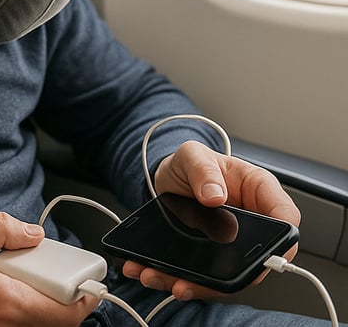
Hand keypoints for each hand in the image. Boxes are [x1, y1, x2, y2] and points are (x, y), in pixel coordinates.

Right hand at [0, 211, 99, 325]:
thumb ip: (2, 228)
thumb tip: (34, 233)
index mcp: (3, 301)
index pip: (62, 312)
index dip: (84, 298)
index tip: (91, 282)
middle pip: (55, 321)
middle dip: (64, 296)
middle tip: (58, 272)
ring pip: (37, 325)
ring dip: (43, 303)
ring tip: (27, 276)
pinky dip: (24, 309)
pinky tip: (9, 289)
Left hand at [122, 140, 300, 300]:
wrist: (168, 176)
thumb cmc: (191, 163)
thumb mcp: (192, 154)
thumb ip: (203, 169)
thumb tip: (214, 195)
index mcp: (258, 190)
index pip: (284, 217)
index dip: (283, 239)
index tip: (267, 255)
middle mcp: (251, 221)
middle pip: (257, 257)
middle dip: (233, 274)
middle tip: (208, 277)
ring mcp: (232, 242)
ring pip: (227, 273)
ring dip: (199, 283)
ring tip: (169, 281)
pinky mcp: (210, 256)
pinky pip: (202, 274)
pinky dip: (178, 278)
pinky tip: (153, 273)